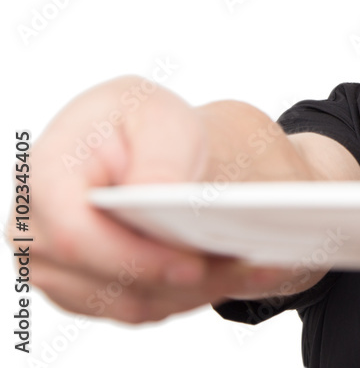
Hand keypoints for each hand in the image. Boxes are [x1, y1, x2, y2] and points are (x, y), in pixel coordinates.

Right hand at [5, 76, 312, 322]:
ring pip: (131, 302)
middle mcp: (36, 229)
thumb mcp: (160, 118)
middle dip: (185, 280)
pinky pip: (140, 307)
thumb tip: (156, 195)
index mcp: (45, 175)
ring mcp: (55, 267)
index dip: (135, 258)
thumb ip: (157, 157)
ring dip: (199, 290)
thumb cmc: (147, 123)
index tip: (193, 266)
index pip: (77, 237)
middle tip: (251, 266)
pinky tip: (236, 273)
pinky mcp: (86, 289)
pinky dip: (192, 295)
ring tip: (257, 267)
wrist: (143, 142)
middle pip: (110, 280)